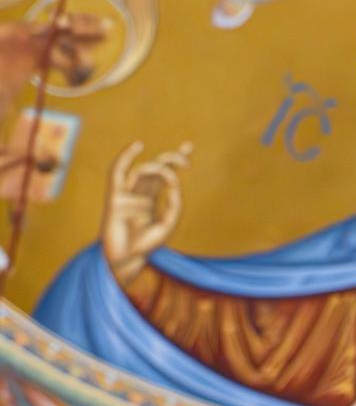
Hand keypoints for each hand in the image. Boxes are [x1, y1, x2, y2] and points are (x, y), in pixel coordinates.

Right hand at [101, 140, 190, 283]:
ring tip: (171, 173)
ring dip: (158, 168)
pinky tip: (138, 146)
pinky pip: (117, 172)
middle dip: (172, 159)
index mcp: (152, 198)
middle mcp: (140, 192)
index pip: (165, 174)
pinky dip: (126, 156)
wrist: (126, 259)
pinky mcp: (114, 196)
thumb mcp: (167, 225)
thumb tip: (173, 184)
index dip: (176, 159)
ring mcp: (127, 193)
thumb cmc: (145, 245)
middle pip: (156, 167)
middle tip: (186, 161)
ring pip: (143, 170)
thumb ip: (174, 205)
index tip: (189, 145)